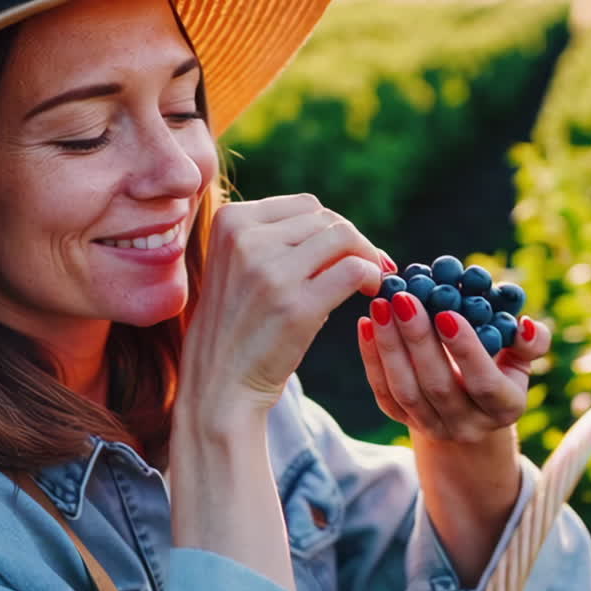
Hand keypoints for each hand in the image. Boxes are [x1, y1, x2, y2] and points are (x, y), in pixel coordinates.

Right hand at [179, 193, 387, 412]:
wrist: (218, 384)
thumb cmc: (236, 327)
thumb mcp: (238, 267)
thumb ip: (274, 239)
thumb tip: (340, 228)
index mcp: (229, 221)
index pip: (303, 205)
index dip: (333, 227)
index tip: (346, 250)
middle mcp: (245, 239)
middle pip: (326, 220)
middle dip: (353, 242)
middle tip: (369, 267)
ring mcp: (270, 272)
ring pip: (344, 238)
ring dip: (367, 257)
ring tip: (370, 280)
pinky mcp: (295, 306)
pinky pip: (354, 270)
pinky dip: (372, 276)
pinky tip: (369, 292)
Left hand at [356, 290, 550, 444]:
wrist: (471, 410)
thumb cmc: (501, 368)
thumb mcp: (521, 357)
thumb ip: (531, 341)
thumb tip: (525, 326)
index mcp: (505, 407)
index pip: (484, 383)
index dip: (465, 350)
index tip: (446, 313)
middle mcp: (468, 425)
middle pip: (438, 386)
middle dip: (419, 340)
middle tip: (404, 299)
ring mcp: (433, 426)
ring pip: (405, 391)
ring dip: (390, 346)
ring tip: (382, 305)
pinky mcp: (403, 421)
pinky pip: (384, 392)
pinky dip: (372, 358)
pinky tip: (367, 324)